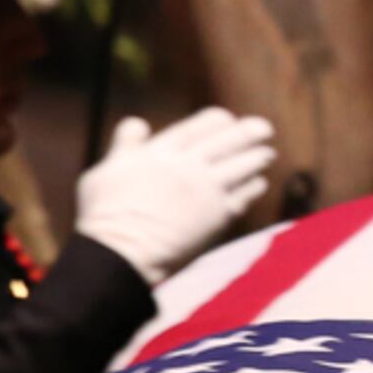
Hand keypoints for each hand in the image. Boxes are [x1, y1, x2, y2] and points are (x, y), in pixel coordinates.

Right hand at [76, 107, 277, 288]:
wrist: (123, 252)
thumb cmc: (105, 214)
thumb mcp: (105, 169)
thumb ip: (126, 145)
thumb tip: (136, 124)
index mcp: (162, 150)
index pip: (201, 125)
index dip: (219, 121)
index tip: (227, 120)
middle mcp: (188, 165)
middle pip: (229, 140)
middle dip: (250, 132)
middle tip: (264, 129)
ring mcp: (207, 189)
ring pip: (243, 165)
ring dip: (258, 157)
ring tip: (267, 154)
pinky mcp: (218, 214)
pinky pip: (245, 194)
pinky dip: (254, 186)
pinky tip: (258, 183)